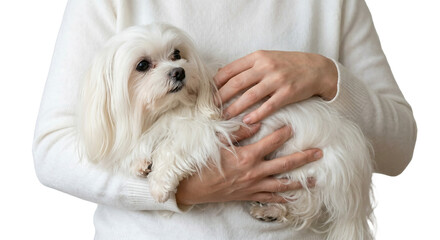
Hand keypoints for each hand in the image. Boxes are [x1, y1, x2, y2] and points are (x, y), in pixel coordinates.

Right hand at [175, 125, 322, 205]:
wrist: (194, 188)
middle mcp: (255, 172)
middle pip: (285, 164)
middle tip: (319, 153)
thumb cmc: (204, 164)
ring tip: (314, 178)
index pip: (271, 141)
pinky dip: (283, 197)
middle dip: (304, 158)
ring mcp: (254, 186)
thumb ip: (237, 133)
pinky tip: (293, 197)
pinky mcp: (250, 196)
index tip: (294, 126)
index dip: (284, 133)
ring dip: (300, 180)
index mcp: (247, 156)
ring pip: (283, 184)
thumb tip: (255, 124)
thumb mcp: (217, 143)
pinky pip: (271, 198)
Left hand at [214, 50, 337, 123]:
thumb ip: (247, 66)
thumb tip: (222, 74)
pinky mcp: (288, 93)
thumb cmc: (288, 64)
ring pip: (249, 96)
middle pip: (236, 83)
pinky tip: (247, 121)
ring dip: (234, 109)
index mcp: (257, 57)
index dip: (216, 83)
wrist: (317, 69)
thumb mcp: (267, 58)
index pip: (230, 70)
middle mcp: (265, 66)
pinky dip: (256, 114)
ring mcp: (277, 80)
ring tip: (225, 118)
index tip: (208, 94)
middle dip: (221, 98)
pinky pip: (268, 106)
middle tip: (211, 109)